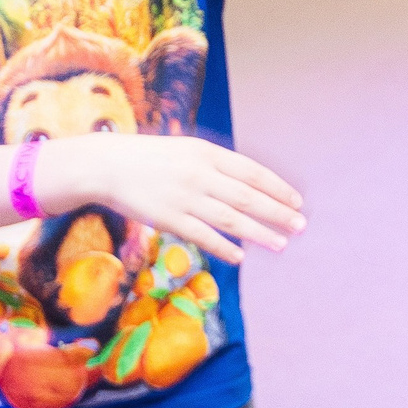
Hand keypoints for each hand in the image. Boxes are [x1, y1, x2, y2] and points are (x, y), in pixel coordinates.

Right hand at [50, 134, 304, 265]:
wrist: (106, 165)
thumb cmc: (152, 158)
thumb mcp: (188, 150)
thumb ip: (217, 166)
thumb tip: (251, 186)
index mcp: (207, 153)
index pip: (252, 172)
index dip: (277, 188)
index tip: (297, 202)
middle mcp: (199, 174)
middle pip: (248, 197)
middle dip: (277, 213)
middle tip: (301, 226)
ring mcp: (184, 197)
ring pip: (230, 219)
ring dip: (258, 234)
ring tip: (281, 244)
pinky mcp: (168, 218)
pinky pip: (202, 236)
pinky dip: (224, 247)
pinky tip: (241, 257)